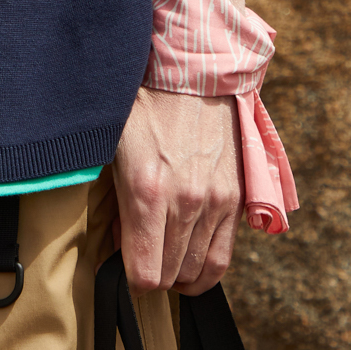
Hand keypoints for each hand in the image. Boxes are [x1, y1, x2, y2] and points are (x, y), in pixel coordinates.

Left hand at [112, 88, 243, 295]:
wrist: (192, 72)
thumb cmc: (144, 105)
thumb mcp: (113, 147)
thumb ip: (117, 202)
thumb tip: (121, 242)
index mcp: (148, 192)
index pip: (144, 274)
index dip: (130, 277)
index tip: (123, 263)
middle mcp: (186, 203)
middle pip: (170, 276)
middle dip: (152, 273)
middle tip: (141, 255)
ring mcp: (216, 202)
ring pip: (199, 271)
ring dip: (180, 274)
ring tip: (166, 263)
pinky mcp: (236, 198)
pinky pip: (225, 255)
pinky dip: (207, 267)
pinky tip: (191, 259)